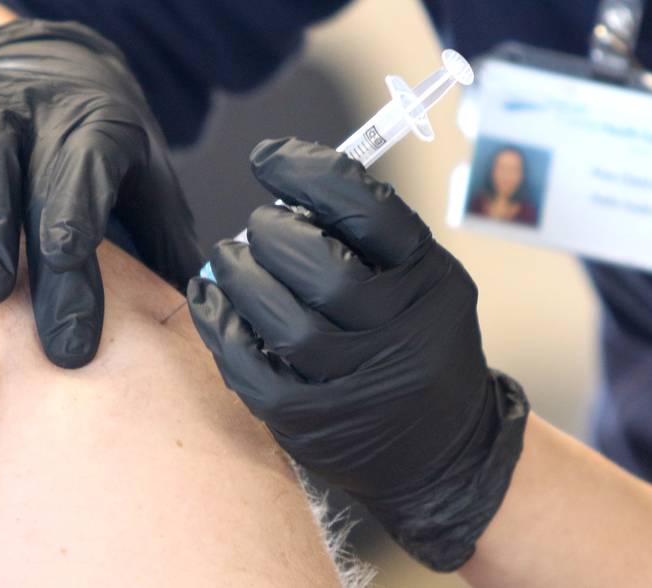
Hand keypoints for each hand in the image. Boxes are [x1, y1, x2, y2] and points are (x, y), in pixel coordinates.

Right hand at [0, 20, 201, 367]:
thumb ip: (168, 240)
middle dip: (12, 241)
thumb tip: (199, 303)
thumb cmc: (111, 150)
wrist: (56, 75)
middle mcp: (39, 107)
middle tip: (5, 303)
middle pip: (19, 171)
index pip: (84, 170)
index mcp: (102, 127)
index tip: (65, 260)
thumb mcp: (153, 185)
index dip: (71, 213)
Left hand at [188, 138, 528, 570]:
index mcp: (428, 281)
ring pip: (282, 321)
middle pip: (323, 269)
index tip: (270, 158)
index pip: (369, 210)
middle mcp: (399, 332)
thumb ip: (370, 238)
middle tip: (259, 227)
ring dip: (240, 277)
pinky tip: (210, 300)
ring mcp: (356, 385)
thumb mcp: (422, 281)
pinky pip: (250, 369)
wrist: (442, 451)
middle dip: (273, 233)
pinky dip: (219, 326)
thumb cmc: (419, 344)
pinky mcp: (312, 423)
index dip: (310, 171)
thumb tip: (286, 189)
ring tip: (229, 259)